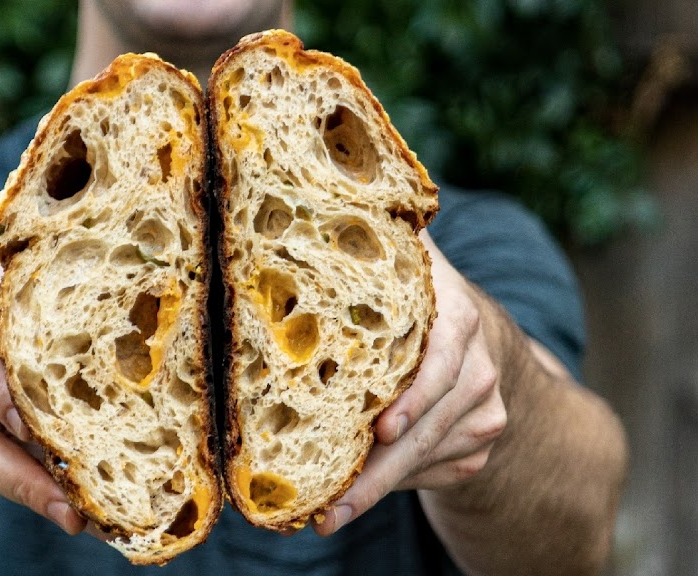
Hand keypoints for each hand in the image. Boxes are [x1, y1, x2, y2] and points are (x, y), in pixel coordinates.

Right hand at [0, 262, 85, 534]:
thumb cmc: (29, 289)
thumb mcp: (37, 268)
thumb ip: (64, 261)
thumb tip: (144, 258)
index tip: (33, 423)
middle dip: (18, 479)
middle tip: (73, 510)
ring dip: (34, 497)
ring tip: (86, 523)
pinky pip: (6, 477)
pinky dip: (46, 495)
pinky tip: (92, 515)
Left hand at [314, 230, 507, 535]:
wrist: (477, 337)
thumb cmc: (413, 291)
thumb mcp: (402, 256)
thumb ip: (372, 229)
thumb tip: (311, 190)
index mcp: (457, 314)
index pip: (441, 358)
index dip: (413, 395)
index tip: (378, 430)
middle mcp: (479, 365)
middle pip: (430, 426)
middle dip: (379, 471)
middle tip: (331, 505)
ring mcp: (484, 410)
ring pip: (428, 458)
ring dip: (379, 489)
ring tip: (328, 516)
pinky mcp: (478, 445)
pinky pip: (434, 473)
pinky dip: (394, 486)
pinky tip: (353, 499)